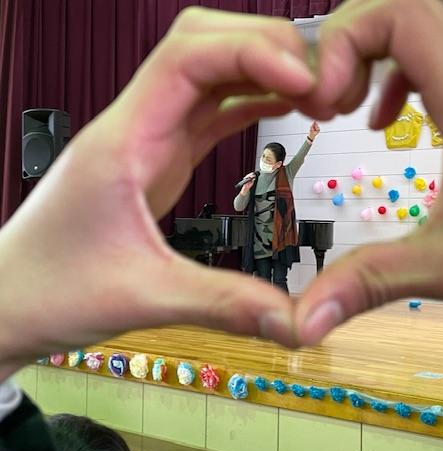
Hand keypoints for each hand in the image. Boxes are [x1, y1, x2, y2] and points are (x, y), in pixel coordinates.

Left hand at [0, 8, 314, 375]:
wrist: (6, 302)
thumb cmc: (48, 291)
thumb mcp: (142, 298)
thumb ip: (223, 304)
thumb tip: (295, 320)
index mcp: (123, 141)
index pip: (188, 57)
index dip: (252, 54)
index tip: (303, 82)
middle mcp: (136, 126)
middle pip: (202, 43)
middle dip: (264, 47)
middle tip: (318, 80)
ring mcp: (148, 139)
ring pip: (209, 72)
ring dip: (260, 69)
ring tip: (313, 92)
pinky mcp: (159, 159)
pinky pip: (209, 110)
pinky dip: (249, 100)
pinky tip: (282, 109)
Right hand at [293, 0, 442, 344]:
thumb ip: (372, 283)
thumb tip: (302, 323)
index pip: (400, 15)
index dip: (344, 42)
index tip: (324, 105)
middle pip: (404, 11)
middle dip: (347, 46)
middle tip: (324, 105)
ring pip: (421, 35)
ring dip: (370, 59)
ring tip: (344, 110)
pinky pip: (435, 67)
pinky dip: (395, 80)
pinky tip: (385, 124)